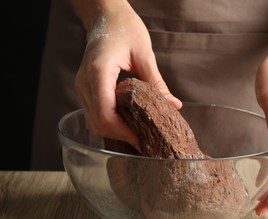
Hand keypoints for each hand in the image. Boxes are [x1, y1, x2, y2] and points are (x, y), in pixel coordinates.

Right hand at [74, 3, 181, 149]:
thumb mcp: (144, 54)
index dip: (124, 132)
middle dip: (121, 136)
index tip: (143, 140)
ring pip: (93, 122)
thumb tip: (173, 105)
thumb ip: (156, 83)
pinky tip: (127, 123)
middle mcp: (84, 82)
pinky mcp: (86, 88)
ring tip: (138, 134)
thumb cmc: (124, 28)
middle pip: (98, 123)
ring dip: (115, 132)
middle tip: (144, 142)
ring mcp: (82, 86)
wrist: (105, 16)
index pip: (106, 114)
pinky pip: (94, 114)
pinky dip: (110, 123)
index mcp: (98, 72)